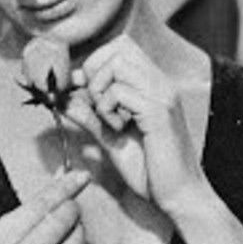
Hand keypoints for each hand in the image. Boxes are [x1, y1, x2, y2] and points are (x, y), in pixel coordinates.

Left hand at [66, 35, 209, 212]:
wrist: (180, 197)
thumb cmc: (149, 169)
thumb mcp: (110, 137)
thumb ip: (89, 115)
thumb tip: (63, 98)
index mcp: (153, 85)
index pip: (120, 47)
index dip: (95, 64)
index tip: (82, 91)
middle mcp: (161, 83)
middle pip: (117, 47)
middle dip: (95, 73)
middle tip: (97, 105)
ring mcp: (162, 94)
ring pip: (117, 63)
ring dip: (100, 90)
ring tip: (109, 119)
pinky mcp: (159, 111)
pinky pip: (119, 91)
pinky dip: (107, 109)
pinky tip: (120, 129)